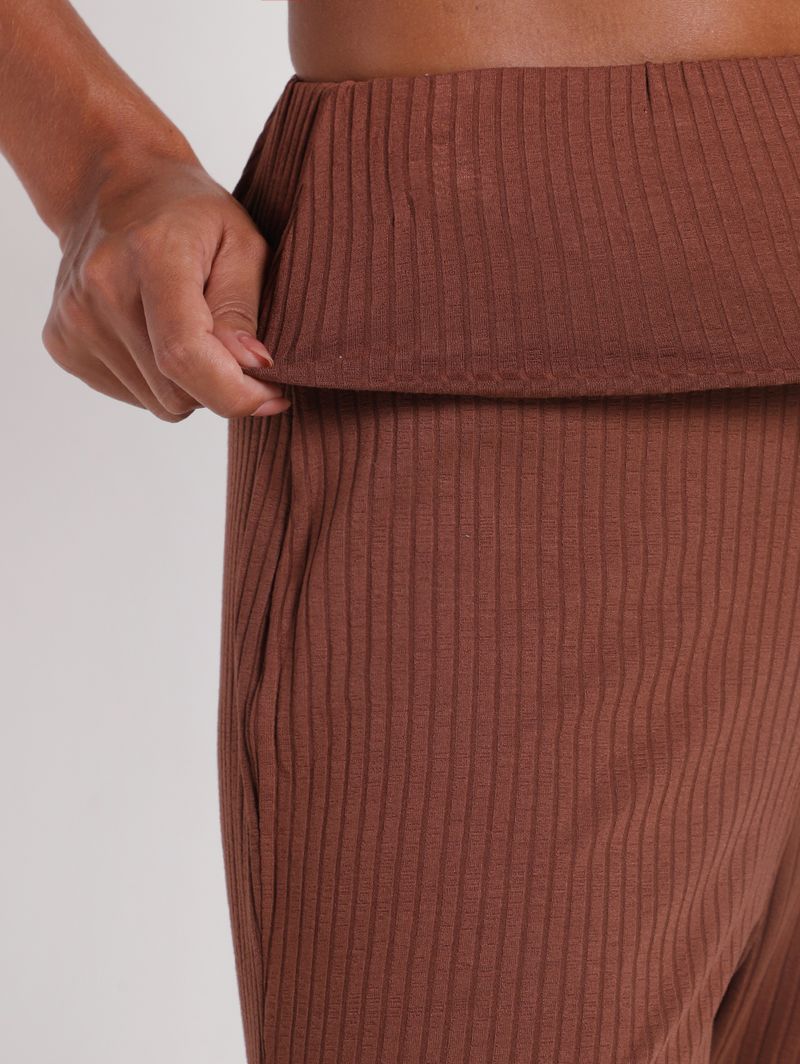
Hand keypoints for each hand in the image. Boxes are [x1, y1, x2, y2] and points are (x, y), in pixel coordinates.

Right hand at [41, 152, 288, 421]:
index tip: (273, 397)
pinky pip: (134, 397)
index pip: (184, 355)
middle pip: (177, 392)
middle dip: (218, 384)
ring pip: (158, 404)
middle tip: (231, 345)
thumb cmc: (190, 214)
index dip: (234, 393)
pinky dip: (158, 381)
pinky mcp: (62, 344)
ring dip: (188, 384)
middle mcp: (101, 290)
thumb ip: (244, 307)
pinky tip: (156, 334)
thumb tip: (253, 368)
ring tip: (189, 330)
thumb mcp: (242, 241)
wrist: (112, 186)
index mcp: (151, 255)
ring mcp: (74, 320)